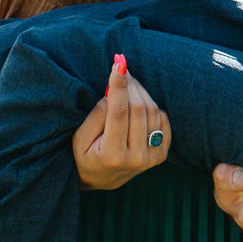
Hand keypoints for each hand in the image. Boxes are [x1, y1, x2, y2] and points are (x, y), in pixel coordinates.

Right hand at [72, 54, 169, 190]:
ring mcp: (153, 158)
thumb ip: (97, 114)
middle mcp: (137, 158)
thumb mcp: (80, 137)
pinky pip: (162, 118)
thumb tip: (114, 89)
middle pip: (138, 108)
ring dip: (140, 91)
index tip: (119, 62)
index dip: (119, 85)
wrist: (101, 178)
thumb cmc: (84, 155)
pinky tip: (137, 103)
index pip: (119, 112)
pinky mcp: (162, 154)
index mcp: (113, 155)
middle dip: (129, 83)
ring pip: (152, 111)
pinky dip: (151, 106)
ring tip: (126, 83)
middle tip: (120, 67)